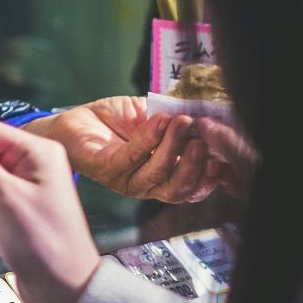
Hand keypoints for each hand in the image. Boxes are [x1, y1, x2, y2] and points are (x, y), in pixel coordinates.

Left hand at [23, 97, 218, 202]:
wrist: (74, 120)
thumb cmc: (115, 121)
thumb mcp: (154, 116)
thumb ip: (179, 120)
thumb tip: (211, 114)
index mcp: (164, 175)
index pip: (196, 185)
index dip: (214, 174)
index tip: (228, 153)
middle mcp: (147, 185)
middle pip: (180, 188)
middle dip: (197, 163)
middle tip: (205, 137)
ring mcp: (125, 180)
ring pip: (158, 174)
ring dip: (174, 147)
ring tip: (182, 122)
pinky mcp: (105, 169)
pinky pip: (131, 158)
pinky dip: (147, 139)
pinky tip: (158, 121)